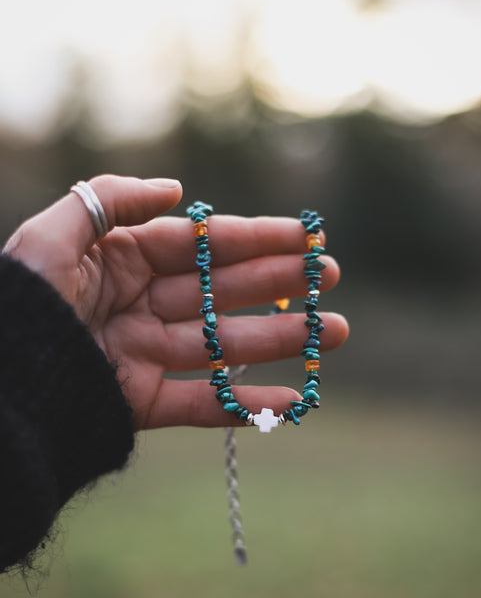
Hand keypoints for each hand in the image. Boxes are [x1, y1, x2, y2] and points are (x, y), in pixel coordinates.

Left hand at [4, 175, 348, 429]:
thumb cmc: (17, 302)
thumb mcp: (51, 235)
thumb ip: (111, 201)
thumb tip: (175, 190)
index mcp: (124, 261)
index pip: (203, 246)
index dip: (255, 238)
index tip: (306, 235)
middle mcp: (142, 305)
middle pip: (223, 292)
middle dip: (279, 283)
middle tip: (330, 276)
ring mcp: (146, 354)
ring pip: (224, 346)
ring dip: (281, 340)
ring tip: (332, 331)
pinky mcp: (142, 402)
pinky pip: (202, 405)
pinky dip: (247, 406)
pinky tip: (293, 401)